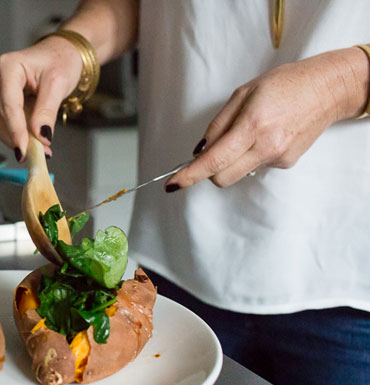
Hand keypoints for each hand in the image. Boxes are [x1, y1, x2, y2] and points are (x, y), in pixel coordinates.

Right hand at [0, 37, 81, 160]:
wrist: (61, 54)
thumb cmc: (60, 61)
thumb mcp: (58, 85)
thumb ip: (47, 112)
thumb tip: (41, 137)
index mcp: (8, 66)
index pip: (8, 105)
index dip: (16, 131)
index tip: (24, 151)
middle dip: (18, 138)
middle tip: (39, 155)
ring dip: (18, 139)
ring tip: (41, 149)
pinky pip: (4, 123)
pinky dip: (18, 135)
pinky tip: (35, 141)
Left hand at [165, 47, 369, 190]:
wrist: (327, 89)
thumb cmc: (284, 85)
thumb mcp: (242, 94)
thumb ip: (218, 125)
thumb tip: (200, 151)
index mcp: (252, 126)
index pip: (214, 160)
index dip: (190, 175)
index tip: (173, 184)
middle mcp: (266, 147)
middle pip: (222, 177)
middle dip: (209, 170)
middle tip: (208, 152)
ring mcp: (278, 158)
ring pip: (238, 173)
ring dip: (231, 160)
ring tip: (248, 132)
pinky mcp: (286, 163)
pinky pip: (255, 166)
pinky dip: (250, 155)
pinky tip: (265, 135)